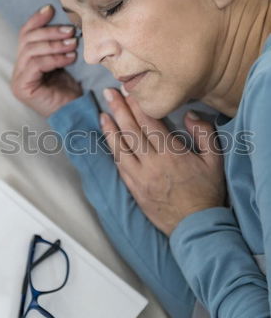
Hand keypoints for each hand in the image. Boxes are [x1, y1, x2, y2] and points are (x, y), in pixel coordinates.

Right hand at [11, 4, 82, 116]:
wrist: (75, 114)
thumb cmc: (71, 91)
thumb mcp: (63, 63)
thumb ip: (56, 46)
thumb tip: (64, 22)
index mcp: (25, 62)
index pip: (25, 35)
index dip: (37, 20)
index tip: (51, 9)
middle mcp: (18, 70)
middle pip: (27, 40)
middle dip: (50, 32)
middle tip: (70, 31)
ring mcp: (18, 79)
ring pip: (31, 50)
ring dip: (54, 44)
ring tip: (73, 44)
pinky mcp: (23, 87)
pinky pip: (37, 64)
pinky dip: (55, 58)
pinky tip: (70, 58)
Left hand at [100, 89, 225, 235]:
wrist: (195, 226)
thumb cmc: (207, 192)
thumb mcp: (215, 160)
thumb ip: (204, 133)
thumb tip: (189, 115)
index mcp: (172, 153)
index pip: (150, 122)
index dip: (138, 105)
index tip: (129, 91)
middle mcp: (152, 163)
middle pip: (131, 131)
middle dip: (119, 109)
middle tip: (109, 92)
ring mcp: (140, 177)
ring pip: (120, 148)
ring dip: (110, 129)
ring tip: (102, 114)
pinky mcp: (134, 189)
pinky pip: (119, 166)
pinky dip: (113, 151)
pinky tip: (108, 140)